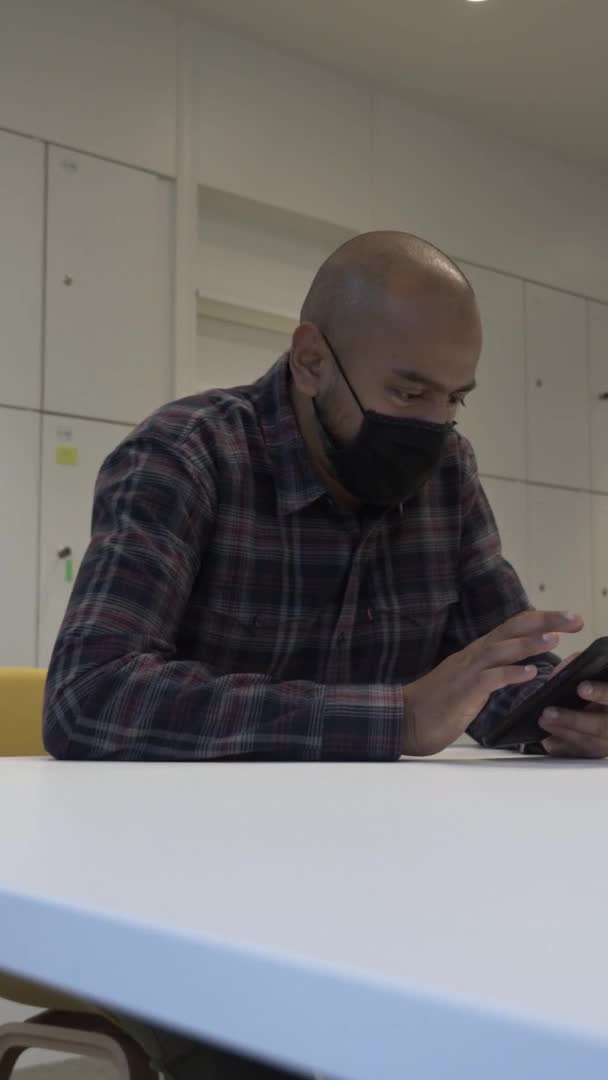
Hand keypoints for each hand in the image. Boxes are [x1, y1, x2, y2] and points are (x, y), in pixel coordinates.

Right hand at [400, 610, 583, 755]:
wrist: (405, 719)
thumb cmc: (437, 706)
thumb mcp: (471, 685)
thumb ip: (494, 673)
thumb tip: (522, 670)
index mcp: (477, 653)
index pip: (512, 628)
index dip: (540, 621)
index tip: (567, 619)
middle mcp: (473, 655)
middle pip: (512, 629)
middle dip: (544, 621)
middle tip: (573, 618)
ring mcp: (466, 671)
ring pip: (501, 649)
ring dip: (529, 644)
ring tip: (554, 639)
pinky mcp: (462, 690)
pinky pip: (490, 679)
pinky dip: (511, 674)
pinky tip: (530, 674)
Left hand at [540, 653, 607, 757]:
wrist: (601, 706)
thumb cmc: (597, 684)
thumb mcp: (594, 672)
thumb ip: (577, 667)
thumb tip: (558, 674)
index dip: (599, 693)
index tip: (581, 688)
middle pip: (601, 726)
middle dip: (573, 720)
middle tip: (548, 713)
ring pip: (591, 744)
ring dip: (564, 734)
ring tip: (543, 721)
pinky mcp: (598, 752)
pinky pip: (582, 755)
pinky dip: (564, 749)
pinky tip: (549, 740)